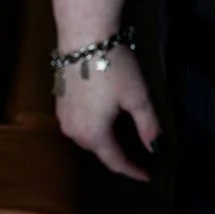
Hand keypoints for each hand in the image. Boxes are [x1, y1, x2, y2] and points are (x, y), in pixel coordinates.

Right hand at [54, 45, 161, 181]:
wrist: (84, 38)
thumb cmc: (113, 66)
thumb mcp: (137, 96)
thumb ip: (148, 125)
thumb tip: (156, 148)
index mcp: (94, 134)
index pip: (115, 161)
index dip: (132, 170)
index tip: (147, 175)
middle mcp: (73, 132)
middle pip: (99, 150)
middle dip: (117, 154)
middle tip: (137, 156)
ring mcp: (63, 117)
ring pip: (86, 137)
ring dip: (103, 139)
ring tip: (120, 138)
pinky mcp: (59, 101)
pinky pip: (78, 123)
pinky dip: (92, 125)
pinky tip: (101, 116)